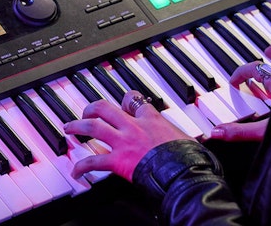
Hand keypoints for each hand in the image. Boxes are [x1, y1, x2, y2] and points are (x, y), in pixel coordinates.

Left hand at [63, 90, 192, 181]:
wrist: (184, 171)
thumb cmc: (190, 157)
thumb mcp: (189, 139)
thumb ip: (183, 137)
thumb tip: (202, 140)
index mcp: (152, 119)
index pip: (135, 101)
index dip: (127, 99)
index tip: (125, 101)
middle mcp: (134, 126)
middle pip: (106, 108)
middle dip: (92, 108)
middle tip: (86, 112)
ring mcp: (124, 142)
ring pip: (93, 127)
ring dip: (77, 126)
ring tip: (68, 128)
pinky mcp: (118, 161)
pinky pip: (93, 161)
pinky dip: (81, 166)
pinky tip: (75, 171)